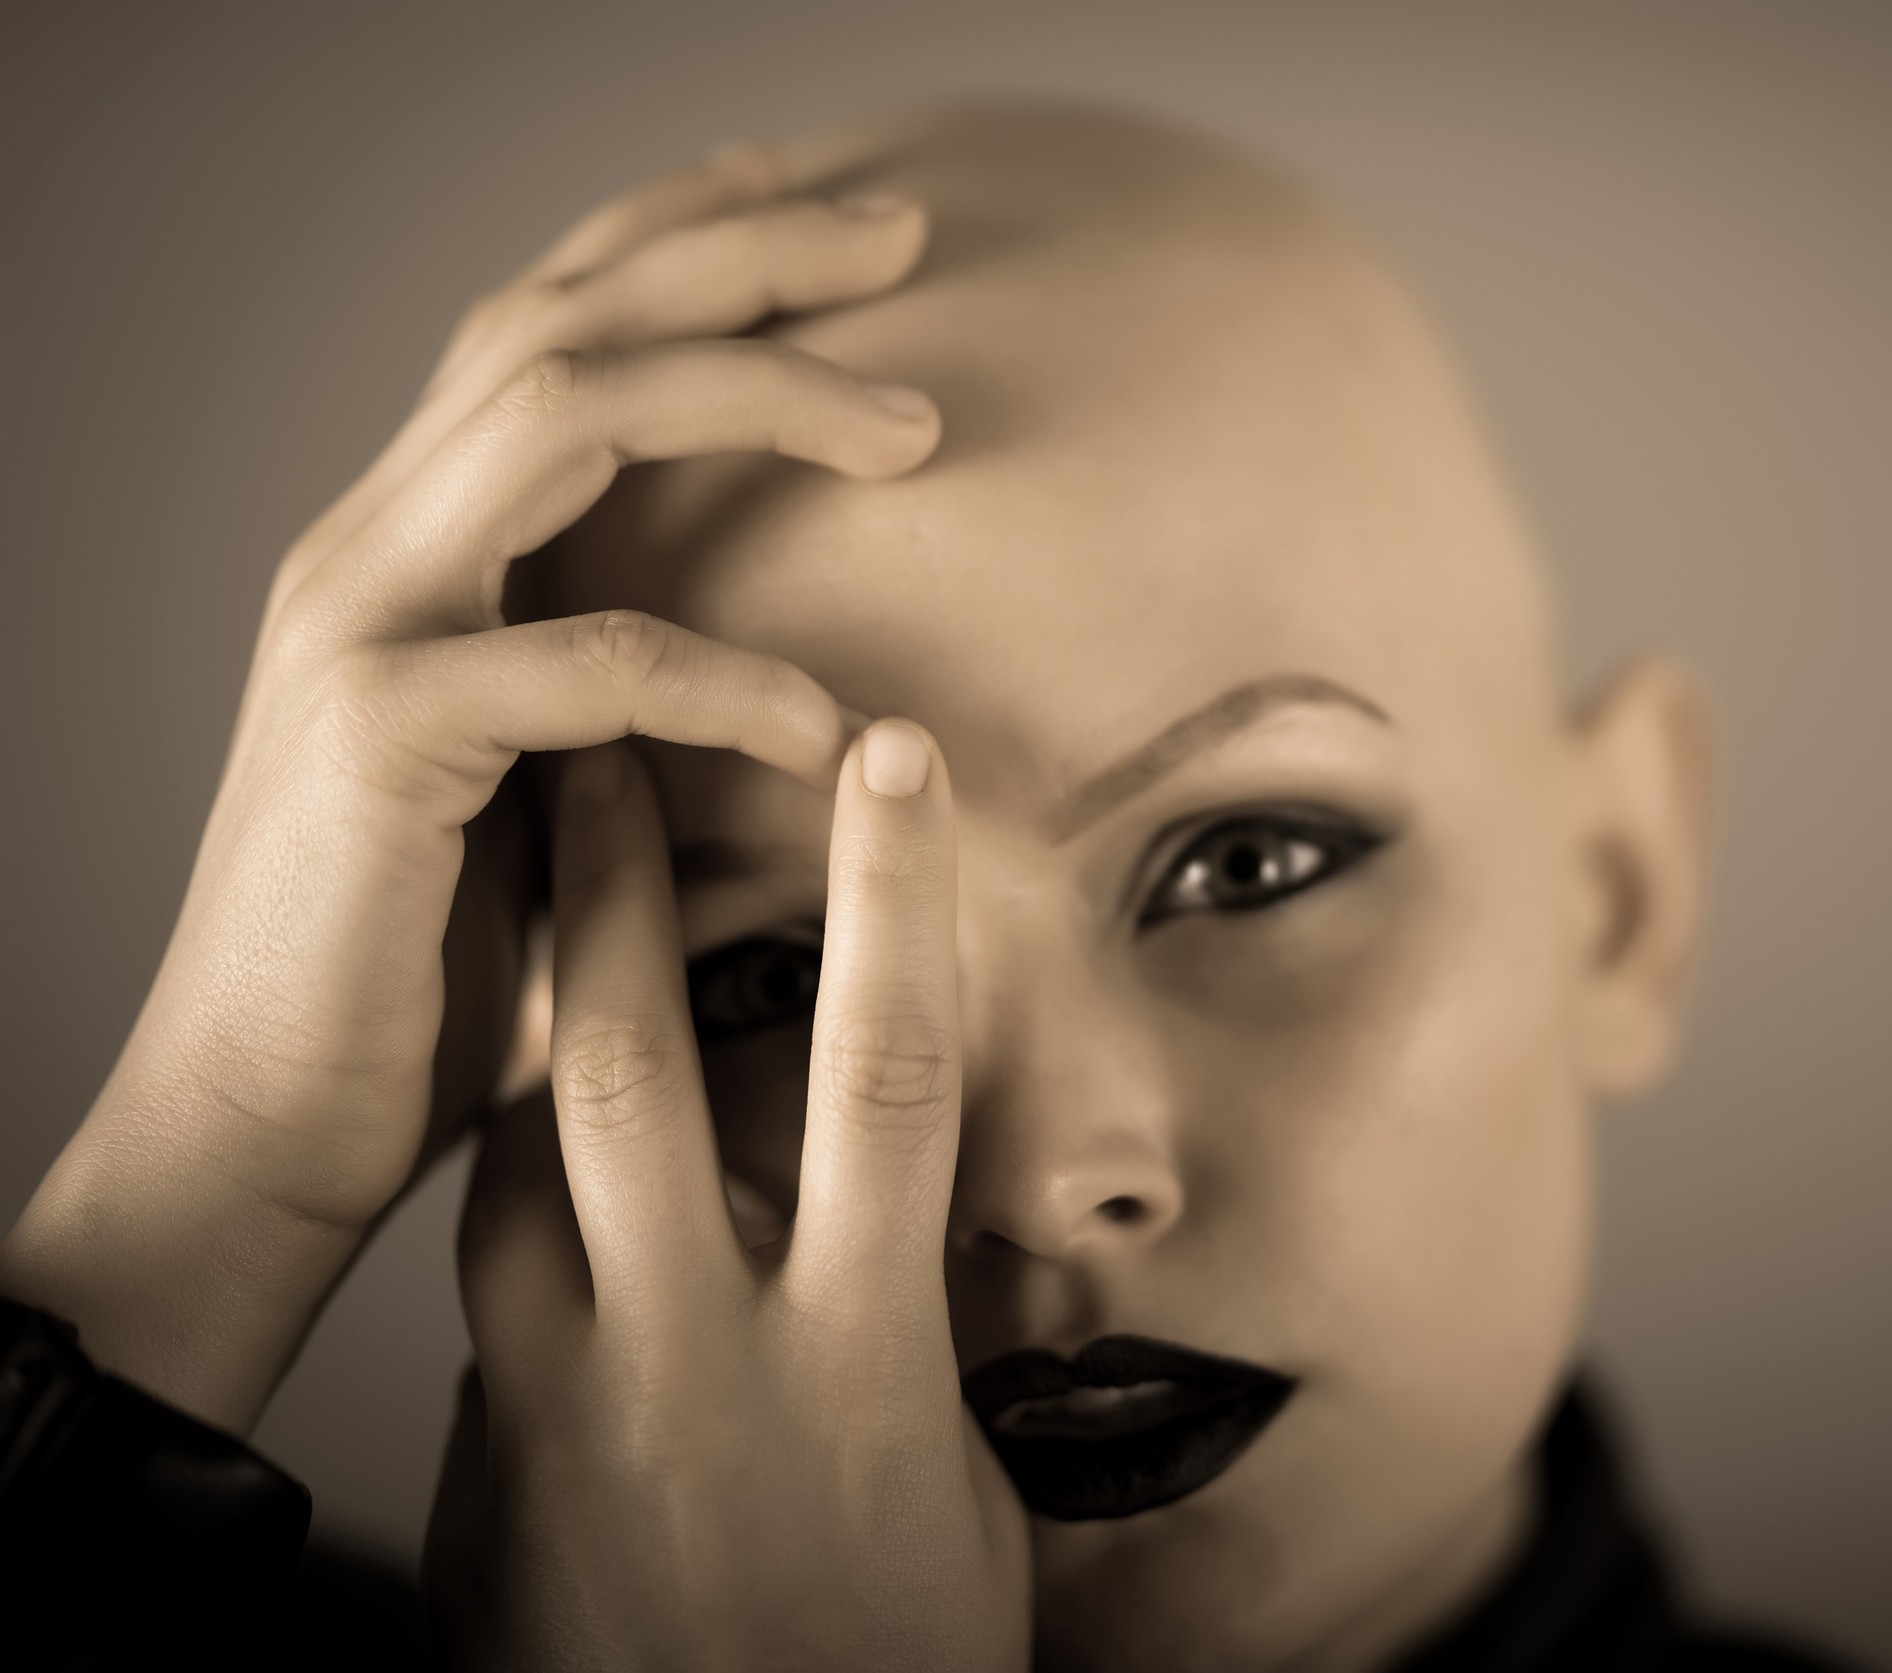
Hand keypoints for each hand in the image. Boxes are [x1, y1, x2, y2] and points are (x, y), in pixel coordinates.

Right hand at [0, 140, 939, 1432]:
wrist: (263, 1130)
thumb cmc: (424, 972)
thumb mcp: (542, 790)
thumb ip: (616, 690)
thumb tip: (792, 657)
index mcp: (411, 544)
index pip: (544, 324)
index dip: (682, 244)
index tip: (835, 219)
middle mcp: (370, 546)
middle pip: (557, 315)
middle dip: (738, 254)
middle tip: (900, 228)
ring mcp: (359, 624)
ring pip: (558, 413)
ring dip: (752, 394)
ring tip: (915, 427)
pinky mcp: (377, 737)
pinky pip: (587, 662)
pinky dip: (726, 677)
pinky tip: (829, 727)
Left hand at [427, 735, 1029, 1672]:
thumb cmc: (885, 1665)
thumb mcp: (954, 1492)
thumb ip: (926, 1348)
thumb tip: (930, 1250)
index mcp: (856, 1349)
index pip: (882, 1080)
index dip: (888, 904)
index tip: (889, 760)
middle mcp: (698, 1351)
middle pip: (639, 1074)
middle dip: (617, 893)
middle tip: (598, 745)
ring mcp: (570, 1404)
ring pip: (523, 1168)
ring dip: (538, 1037)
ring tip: (538, 921)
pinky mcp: (490, 1465)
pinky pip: (495, 1298)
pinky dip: (526, 1224)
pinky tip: (554, 1194)